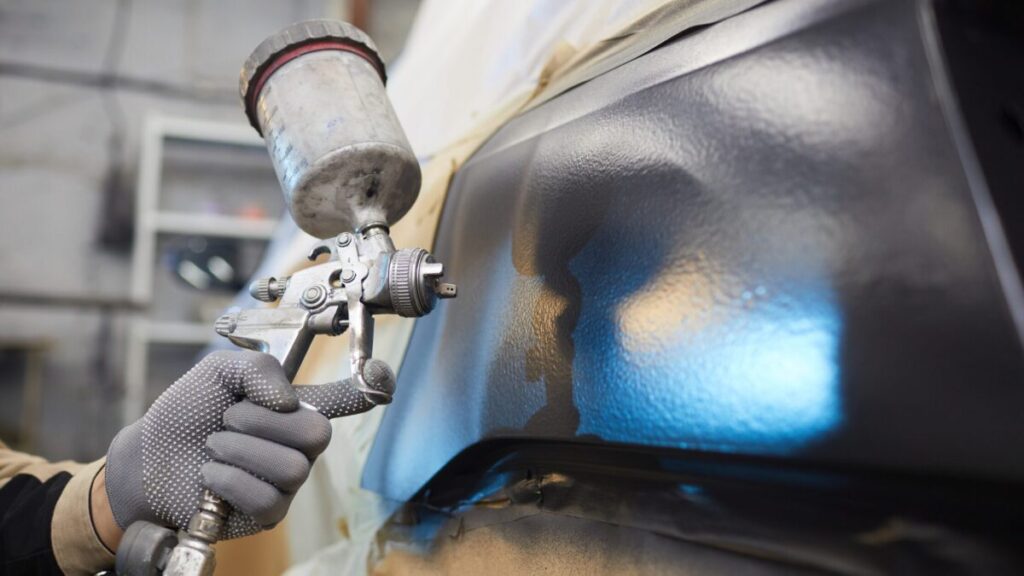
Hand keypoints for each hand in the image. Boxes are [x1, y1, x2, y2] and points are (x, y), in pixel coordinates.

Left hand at [101, 350, 393, 541]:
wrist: (148, 458)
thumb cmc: (187, 414)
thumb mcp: (217, 372)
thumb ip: (257, 370)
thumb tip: (288, 401)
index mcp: (294, 406)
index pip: (345, 398)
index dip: (372, 387)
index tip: (383, 377)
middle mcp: (299, 444)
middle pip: (318, 434)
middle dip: (263, 422)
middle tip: (229, 419)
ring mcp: (287, 481)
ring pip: (291, 468)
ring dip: (240, 451)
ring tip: (216, 448)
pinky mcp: (269, 513)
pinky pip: (268, 498)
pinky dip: (230, 481)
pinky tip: (211, 477)